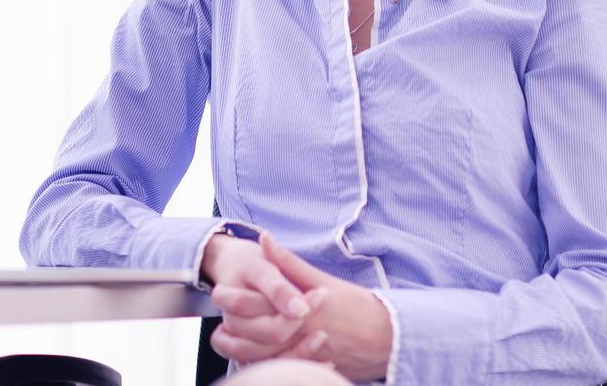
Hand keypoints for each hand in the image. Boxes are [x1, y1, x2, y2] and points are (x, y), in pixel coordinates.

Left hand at [220, 231, 392, 382]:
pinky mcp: (308, 368)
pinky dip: (258, 363)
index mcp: (299, 308)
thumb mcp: (322, 280)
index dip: (233, 298)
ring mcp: (301, 355)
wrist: (387, 338)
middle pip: (251, 333)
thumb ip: (288, 262)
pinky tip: (247, 354)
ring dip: (237, 347)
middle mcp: (297, 334)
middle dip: (230, 324)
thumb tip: (264, 238)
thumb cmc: (356, 306)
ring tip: (224, 336)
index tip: (219, 290)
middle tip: (218, 313)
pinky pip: (276, 368)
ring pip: (258, 356)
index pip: (255, 303)